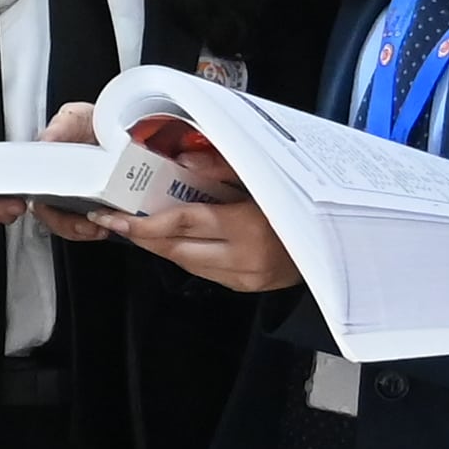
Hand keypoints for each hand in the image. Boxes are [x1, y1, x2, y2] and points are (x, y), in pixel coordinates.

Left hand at [106, 118, 300, 294]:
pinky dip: (186, 253)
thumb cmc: (301, 200)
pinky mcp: (246, 287)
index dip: (140, 222)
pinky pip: (204, 271)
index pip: (181, 224)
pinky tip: (178, 238)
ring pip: (186, 264)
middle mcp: (244, 258)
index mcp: (248, 225)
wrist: (338, 241)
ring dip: (161, 245)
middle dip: (142, 235)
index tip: (110, 216)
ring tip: (141, 225)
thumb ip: (221, 168)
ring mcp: (245, 278)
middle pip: (176, 249)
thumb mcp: (262, 175)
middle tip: (116, 219)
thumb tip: (181, 161)